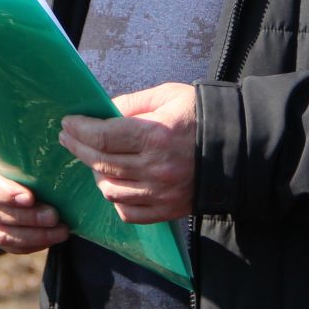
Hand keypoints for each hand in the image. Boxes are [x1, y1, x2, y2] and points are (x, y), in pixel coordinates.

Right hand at [0, 144, 68, 253]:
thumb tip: (50, 145)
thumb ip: (19, 148)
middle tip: (54, 217)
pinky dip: (30, 244)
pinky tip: (50, 239)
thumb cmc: (4, 150)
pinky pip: (7, 245)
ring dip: (33, 236)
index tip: (30, 198)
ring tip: (59, 232)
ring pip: (1, 234)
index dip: (6, 194)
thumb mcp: (6, 144)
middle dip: (28, 218)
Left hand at [59, 82, 196, 223]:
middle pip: (101, 162)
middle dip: (78, 147)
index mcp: (155, 136)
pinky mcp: (168, 210)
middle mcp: (155, 169)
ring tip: (92, 158)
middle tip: (68, 136)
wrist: (239, 149)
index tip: (68, 123)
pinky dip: (115, 198)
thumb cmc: (201, 116)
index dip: (80, 129)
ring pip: (110, 190)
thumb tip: (102, 111)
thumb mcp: (168, 96)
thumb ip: (132, 103)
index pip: (103, 136)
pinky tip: (113, 182)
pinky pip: (128, 211)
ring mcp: (161, 193)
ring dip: (95, 173)